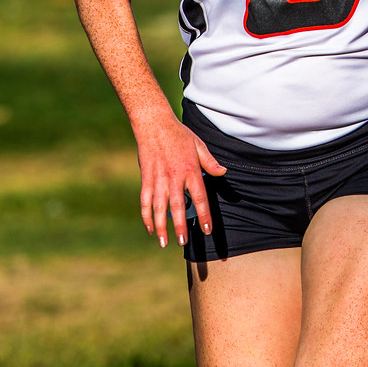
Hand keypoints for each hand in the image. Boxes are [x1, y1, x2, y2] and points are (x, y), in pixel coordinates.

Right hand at [137, 115, 225, 248]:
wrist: (154, 124)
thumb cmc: (179, 134)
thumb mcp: (199, 145)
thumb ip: (210, 162)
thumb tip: (223, 173)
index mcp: (191, 170)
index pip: (200, 197)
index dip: (204, 215)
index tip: (207, 230)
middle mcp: (174, 177)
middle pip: (178, 206)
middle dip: (180, 226)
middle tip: (182, 242)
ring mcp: (158, 179)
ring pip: (159, 207)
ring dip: (161, 226)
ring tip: (164, 242)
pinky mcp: (146, 178)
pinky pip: (145, 200)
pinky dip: (146, 215)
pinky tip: (149, 228)